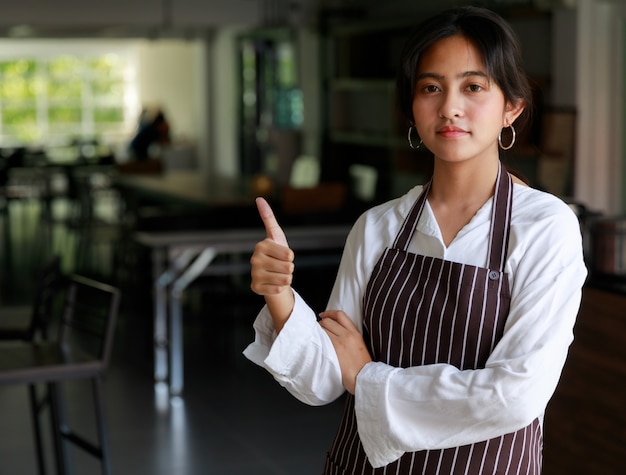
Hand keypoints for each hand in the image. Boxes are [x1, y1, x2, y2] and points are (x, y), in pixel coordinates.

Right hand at [250, 197, 294, 331]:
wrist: (270, 274)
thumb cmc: (276, 253)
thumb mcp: (275, 235)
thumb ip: (268, 217)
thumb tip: (259, 198)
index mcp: (261, 246)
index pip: (289, 255)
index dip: (290, 256)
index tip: (282, 255)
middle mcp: (254, 260)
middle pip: (288, 267)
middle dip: (289, 268)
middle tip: (280, 266)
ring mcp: (254, 274)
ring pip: (285, 279)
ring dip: (285, 278)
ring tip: (278, 274)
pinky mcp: (255, 287)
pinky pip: (278, 289)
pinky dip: (279, 287)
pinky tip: (273, 283)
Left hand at [319, 310, 371, 394]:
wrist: (363, 377)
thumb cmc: (362, 365)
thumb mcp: (360, 345)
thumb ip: (350, 336)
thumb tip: (337, 330)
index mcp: (355, 332)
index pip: (340, 315)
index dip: (329, 313)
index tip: (323, 315)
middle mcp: (347, 335)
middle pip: (328, 321)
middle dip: (321, 323)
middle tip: (318, 329)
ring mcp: (339, 342)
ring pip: (323, 329)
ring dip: (317, 331)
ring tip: (317, 337)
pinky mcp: (333, 350)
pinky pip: (321, 339)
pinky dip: (317, 339)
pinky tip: (316, 343)